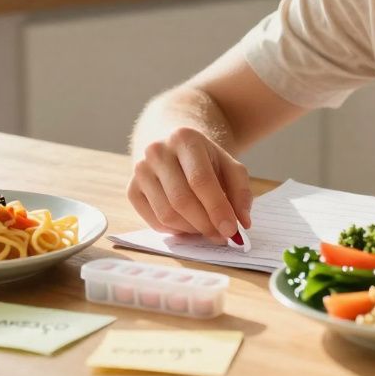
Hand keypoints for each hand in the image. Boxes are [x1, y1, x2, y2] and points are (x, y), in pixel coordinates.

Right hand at [127, 127, 252, 243]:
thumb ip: (241, 191)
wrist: (172, 144)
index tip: (231, 230)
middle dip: (205, 224)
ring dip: (192, 230)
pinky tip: (188, 224)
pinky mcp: (131, 189)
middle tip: (222, 237)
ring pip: (167, 214)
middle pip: (181, 200)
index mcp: (184, 138)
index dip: (217, 208)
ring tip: (207, 229)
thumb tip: (242, 222)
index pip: (200, 180)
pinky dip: (175, 230)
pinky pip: (154, 221)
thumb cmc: (204, 158)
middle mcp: (157, 151)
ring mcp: (140, 170)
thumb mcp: (228, 164)